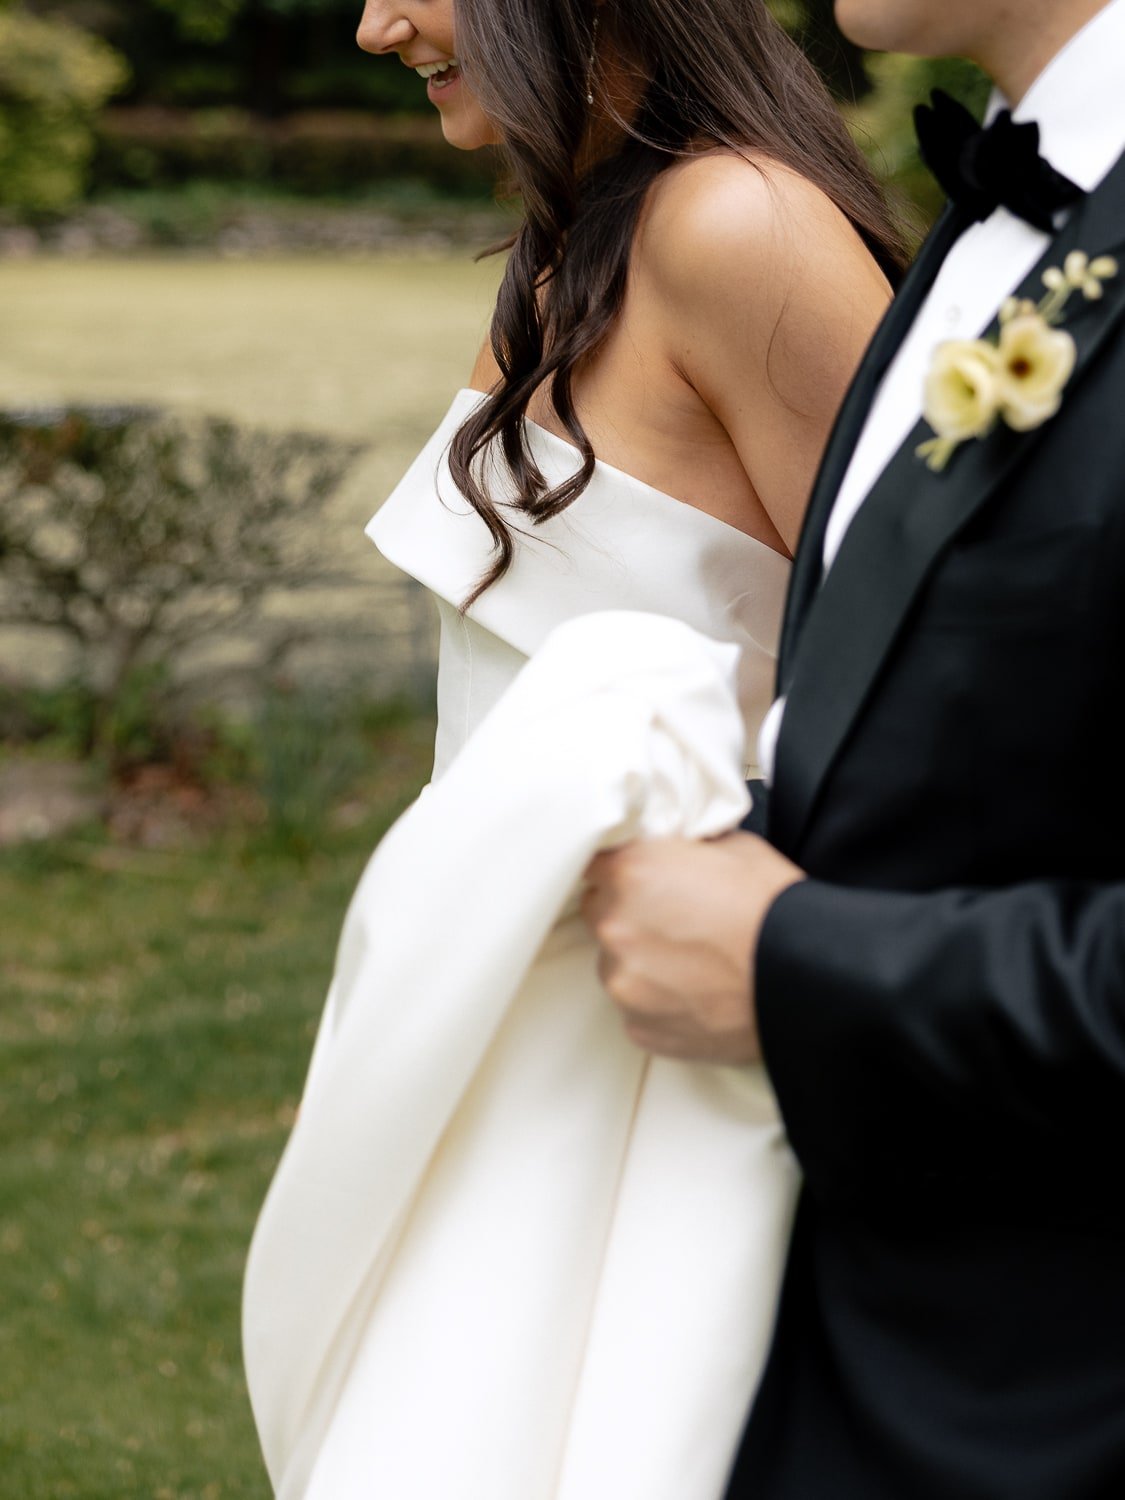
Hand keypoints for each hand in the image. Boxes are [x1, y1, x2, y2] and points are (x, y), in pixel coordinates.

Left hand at [581, 833, 803, 1063]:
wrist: (807, 979)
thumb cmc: (777, 910)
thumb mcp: (734, 848)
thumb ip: (684, 850)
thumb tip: (673, 853)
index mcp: (633, 872)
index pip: (593, 864)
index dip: (617, 871)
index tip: (634, 879)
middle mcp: (617, 928)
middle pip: (601, 915)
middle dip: (630, 916)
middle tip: (675, 922)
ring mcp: (625, 983)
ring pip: (617, 966)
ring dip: (643, 962)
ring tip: (693, 964)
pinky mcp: (640, 1028)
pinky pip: (636, 1009)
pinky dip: (658, 1001)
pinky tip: (698, 994)